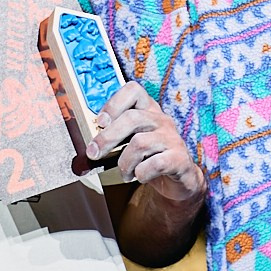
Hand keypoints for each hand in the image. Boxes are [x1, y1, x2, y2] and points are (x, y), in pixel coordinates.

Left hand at [89, 82, 205, 206]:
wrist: (181, 179)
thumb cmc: (151, 158)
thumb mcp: (132, 143)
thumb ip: (115, 137)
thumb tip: (90, 145)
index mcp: (149, 111)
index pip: (134, 90)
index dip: (114, 103)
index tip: (100, 122)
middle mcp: (162, 120)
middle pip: (132, 118)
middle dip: (107, 137)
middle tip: (94, 153)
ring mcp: (172, 139)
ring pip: (140, 144)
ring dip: (125, 163)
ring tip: (125, 173)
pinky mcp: (180, 158)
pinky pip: (154, 164)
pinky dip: (141, 173)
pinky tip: (140, 176)